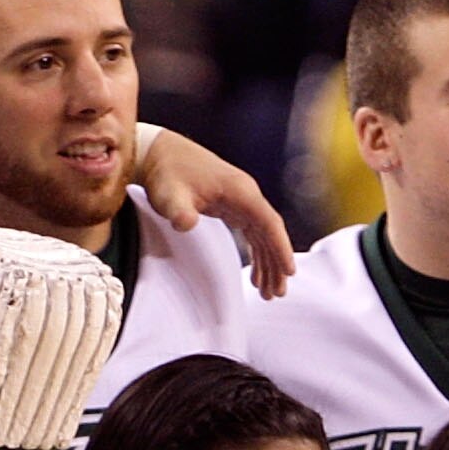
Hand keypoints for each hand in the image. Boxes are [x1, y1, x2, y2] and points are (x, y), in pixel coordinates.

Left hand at [131, 130, 294, 297]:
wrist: (158, 155)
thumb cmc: (166, 174)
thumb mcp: (170, 195)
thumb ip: (179, 211)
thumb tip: (186, 223)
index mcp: (240, 191)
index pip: (269, 223)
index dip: (281, 248)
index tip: (290, 272)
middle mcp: (246, 194)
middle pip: (270, 233)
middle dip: (276, 263)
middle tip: (277, 294)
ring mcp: (240, 199)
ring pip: (262, 235)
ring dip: (268, 262)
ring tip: (269, 292)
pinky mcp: (230, 205)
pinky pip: (251, 232)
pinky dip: (256, 253)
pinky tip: (256, 274)